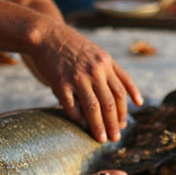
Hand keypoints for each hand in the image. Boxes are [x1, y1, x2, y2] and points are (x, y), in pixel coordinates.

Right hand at [28, 24, 142, 141]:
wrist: (47, 35)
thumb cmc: (73, 46)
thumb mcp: (98, 52)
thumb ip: (112, 71)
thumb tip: (128, 96)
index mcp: (106, 63)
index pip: (121, 91)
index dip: (124, 110)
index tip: (124, 124)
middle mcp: (95, 70)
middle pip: (110, 102)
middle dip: (114, 123)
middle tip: (115, 138)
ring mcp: (78, 77)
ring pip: (93, 107)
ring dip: (99, 126)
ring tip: (101, 139)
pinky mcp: (60, 82)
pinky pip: (71, 105)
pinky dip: (76, 117)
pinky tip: (80, 125)